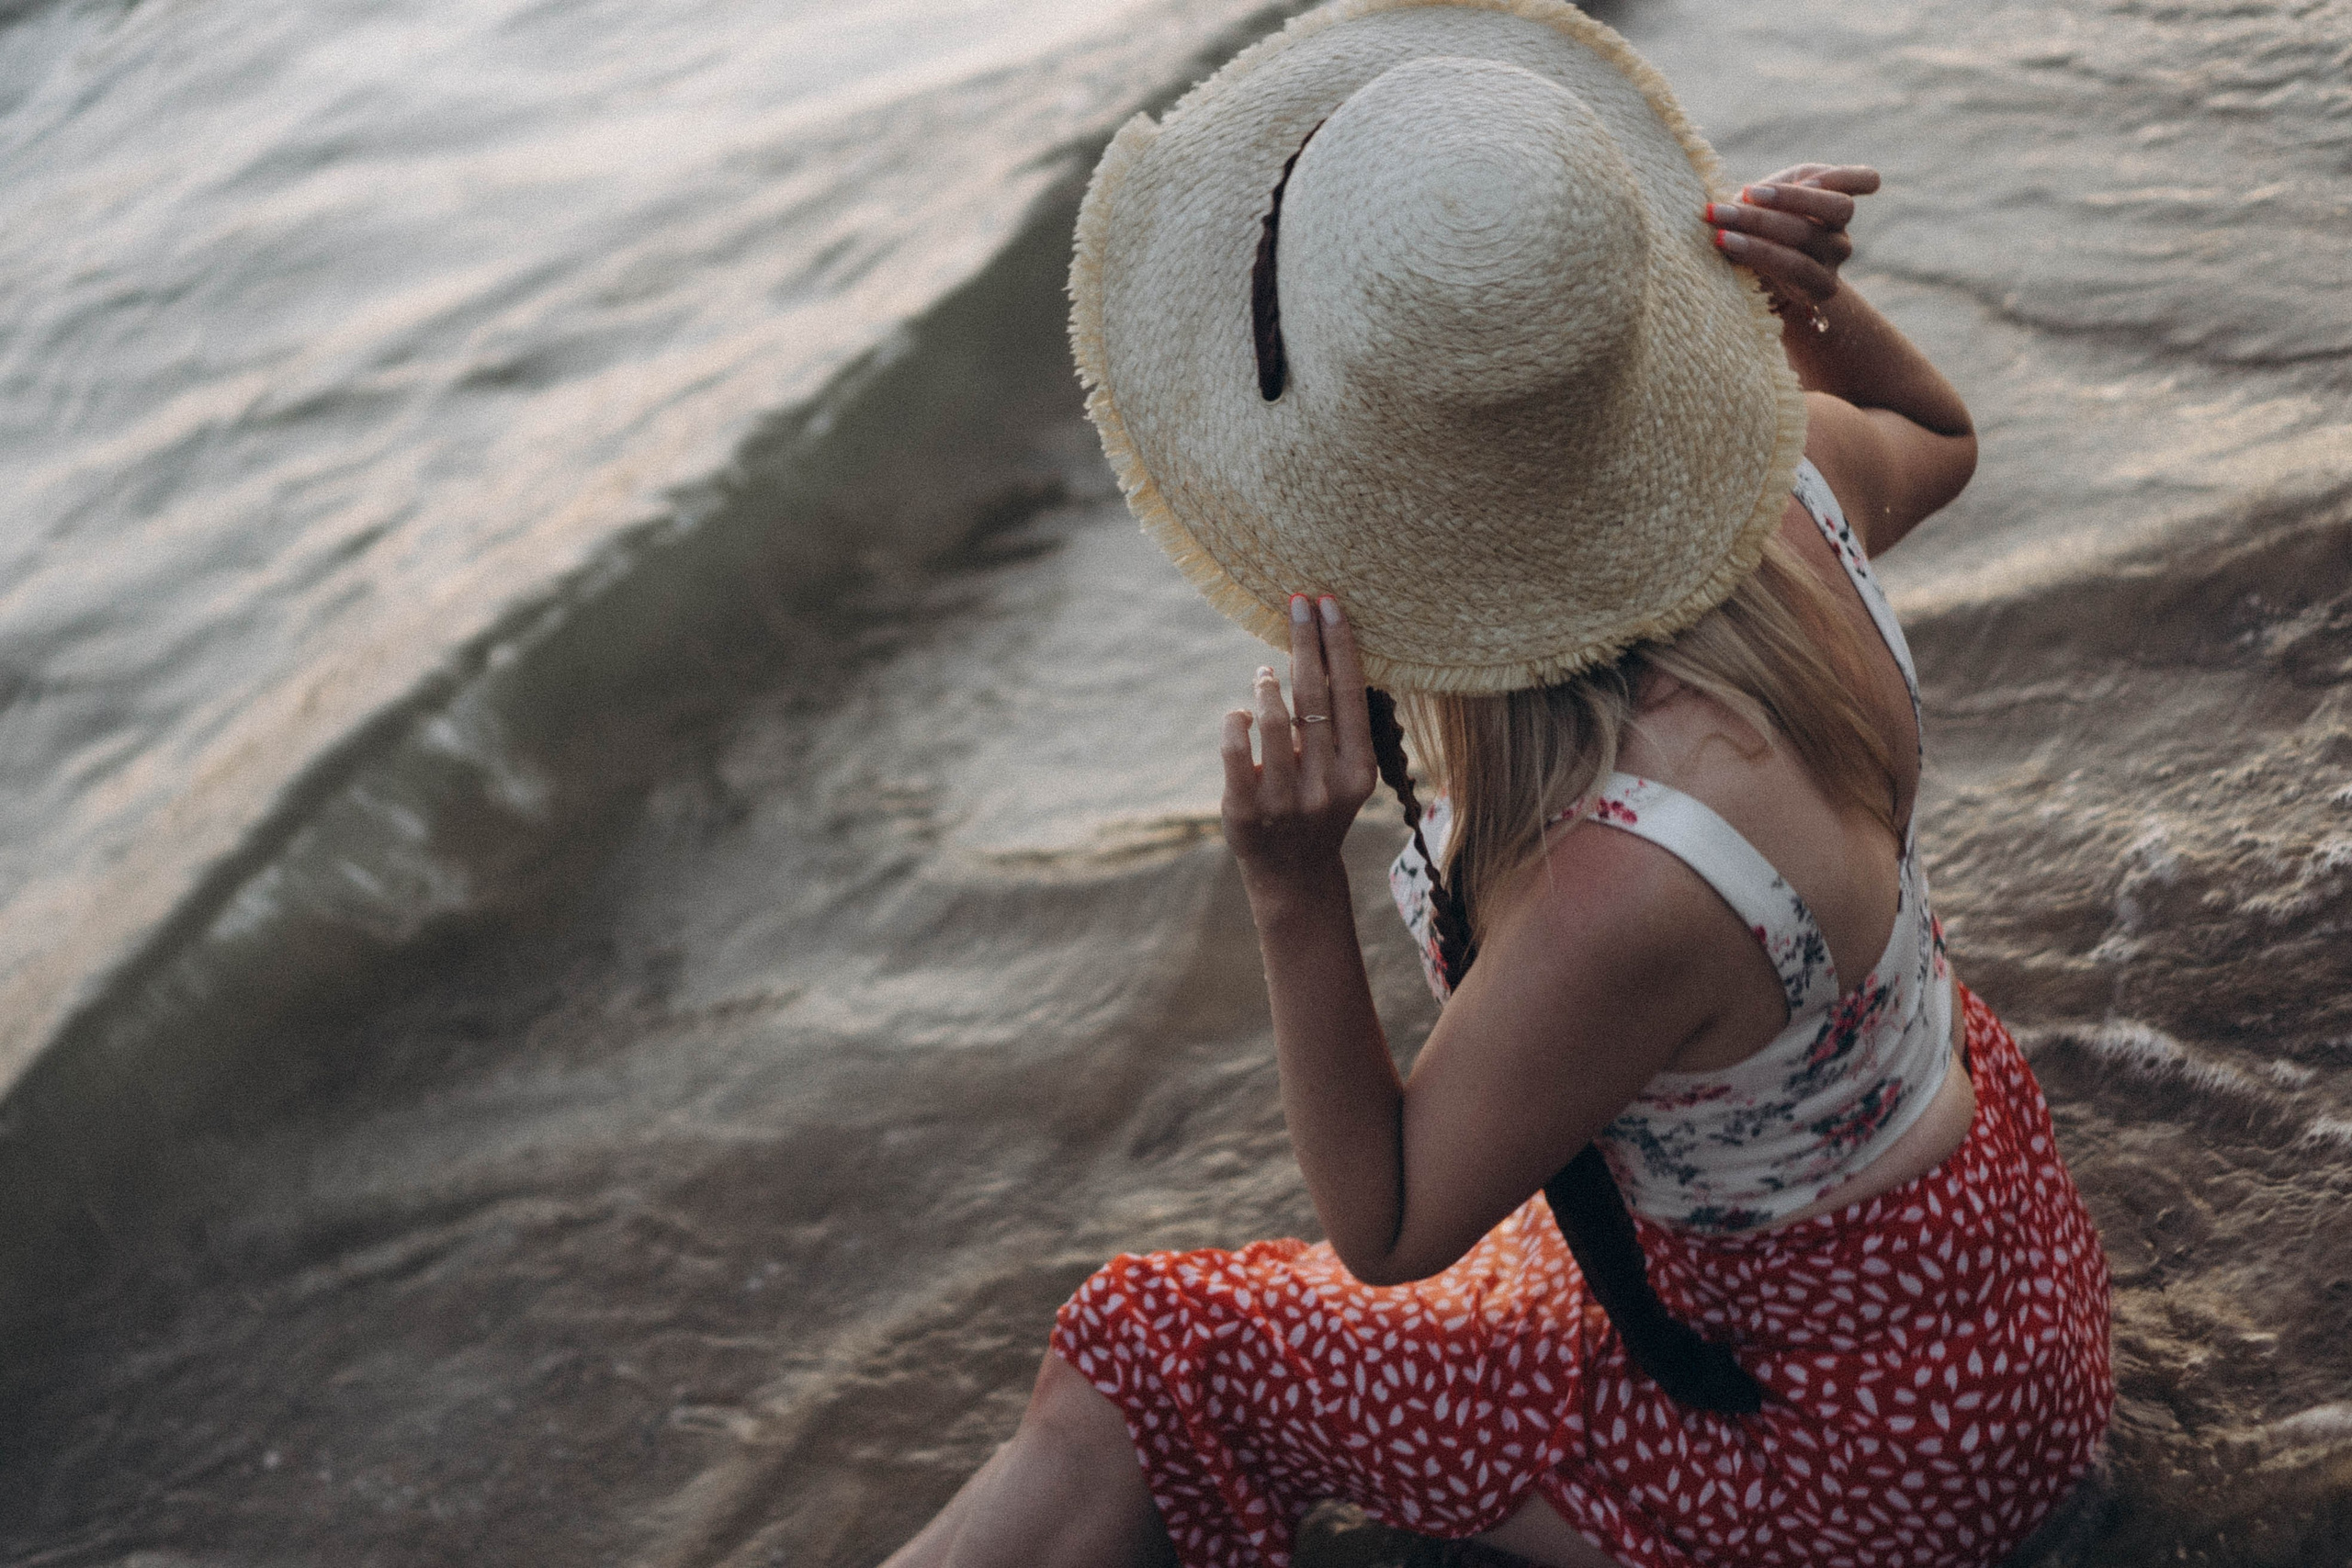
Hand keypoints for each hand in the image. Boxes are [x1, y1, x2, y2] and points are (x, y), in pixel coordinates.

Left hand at [1220, 594, 1377, 890]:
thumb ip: (1336, 725)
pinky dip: (1237, 719)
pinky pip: (1236, 747)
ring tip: (1265, 674)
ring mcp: (1286, 800)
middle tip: (1296, 603)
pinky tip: (1242, 713)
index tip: (1327, 604)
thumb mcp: (1342, 772)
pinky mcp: (1246, 811)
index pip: (1350, 694)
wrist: (1294, 875)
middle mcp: (1327, 785)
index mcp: (1359, 770)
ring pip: (1273, 718)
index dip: (1338, 645)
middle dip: (1304, 641)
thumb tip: (1320, 652)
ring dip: (1267, 684)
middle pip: (1314, 696)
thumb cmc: (1318, 806)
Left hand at [1705, 164, 1880, 314]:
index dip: (1847, 175)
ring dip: (1760, 225)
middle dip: (1787, 197)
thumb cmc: (1760, 228)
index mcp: (1835, 201)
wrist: (1758, 282)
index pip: (1865, 179)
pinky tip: (1726, 243)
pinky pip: (1793, 266)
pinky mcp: (1820, 288)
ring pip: (1808, 236)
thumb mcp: (1772, 199)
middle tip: (1745, 193)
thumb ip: (1778, 188)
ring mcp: (1834, 262)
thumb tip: (1753, 195)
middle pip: (1835, 207)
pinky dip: (1757, 252)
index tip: (1809, 179)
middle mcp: (1842, 231)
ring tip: (1721, 225)